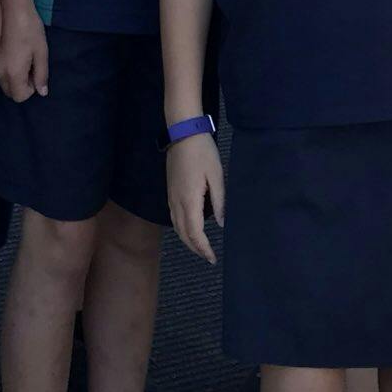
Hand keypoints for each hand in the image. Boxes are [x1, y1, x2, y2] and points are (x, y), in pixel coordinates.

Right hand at [0, 3, 48, 101]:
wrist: (10, 6)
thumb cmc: (29, 28)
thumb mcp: (41, 51)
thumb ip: (41, 74)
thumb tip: (42, 92)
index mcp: (13, 73)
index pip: (20, 97)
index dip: (31, 88)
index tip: (35, 71)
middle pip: (10, 92)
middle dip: (21, 84)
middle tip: (30, 64)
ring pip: (3, 82)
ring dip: (13, 77)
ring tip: (22, 56)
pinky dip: (5, 69)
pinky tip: (12, 51)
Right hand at [167, 133, 223, 264]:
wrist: (183, 133)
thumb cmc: (203, 152)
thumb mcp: (216, 176)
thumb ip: (219, 201)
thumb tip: (221, 224)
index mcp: (189, 200)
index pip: (195, 233)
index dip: (203, 248)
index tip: (212, 258)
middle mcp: (177, 203)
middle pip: (183, 234)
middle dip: (195, 248)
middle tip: (208, 257)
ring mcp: (171, 197)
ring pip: (176, 227)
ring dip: (187, 240)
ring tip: (200, 247)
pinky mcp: (170, 191)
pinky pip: (173, 217)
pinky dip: (181, 229)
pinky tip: (189, 228)